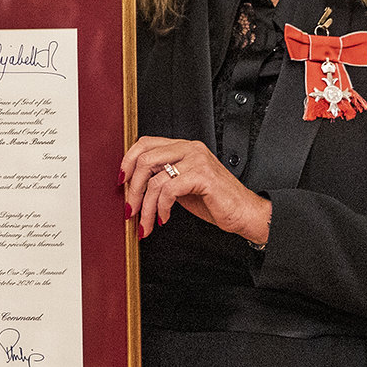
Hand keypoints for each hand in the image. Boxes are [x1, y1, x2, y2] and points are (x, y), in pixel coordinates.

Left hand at [120, 135, 271, 243]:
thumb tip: (134, 186)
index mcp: (184, 147)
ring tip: (147, 222)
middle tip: (130, 209)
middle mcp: (190, 148)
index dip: (128, 161)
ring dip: (146, 207)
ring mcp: (197, 160)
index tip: (122, 182)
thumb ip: (163, 178)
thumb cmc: (215, 201)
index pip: (145, 143)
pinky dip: (162, 208)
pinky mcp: (202, 176)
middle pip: (145, 159)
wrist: (244, 213)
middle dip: (132, 189)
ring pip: (154, 179)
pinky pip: (168, 190)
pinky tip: (165, 218)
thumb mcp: (182, 186)